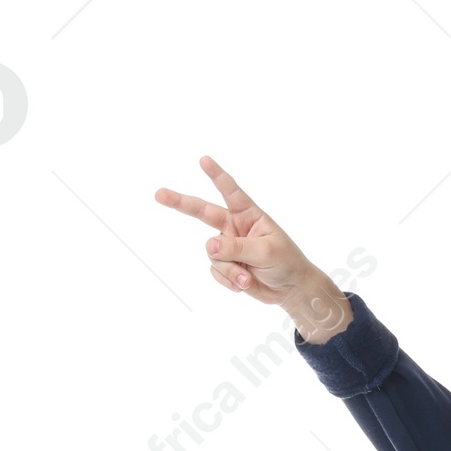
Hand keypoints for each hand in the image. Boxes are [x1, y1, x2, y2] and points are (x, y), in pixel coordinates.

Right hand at [153, 154, 351, 337]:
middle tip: (159, 194)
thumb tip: (210, 246)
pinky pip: (216, 272)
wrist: (291, 290)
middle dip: (180, 203)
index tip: (203, 160)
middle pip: (202, 212)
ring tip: (248, 277)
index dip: (216, 175)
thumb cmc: (286, 262)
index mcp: (248, 215)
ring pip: (213, 254)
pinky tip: (243, 284)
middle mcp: (234, 227)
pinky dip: (229, 281)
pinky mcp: (226, 266)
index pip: (230, 191)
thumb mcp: (266, 251)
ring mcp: (228, 246)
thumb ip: (238, 247)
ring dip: (230, 269)